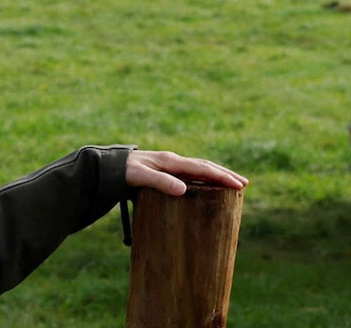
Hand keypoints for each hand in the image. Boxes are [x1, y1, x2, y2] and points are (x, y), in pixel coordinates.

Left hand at [125, 150, 247, 196]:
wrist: (107, 166)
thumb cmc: (122, 172)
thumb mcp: (140, 177)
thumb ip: (160, 182)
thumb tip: (184, 190)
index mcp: (170, 161)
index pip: (202, 169)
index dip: (221, 177)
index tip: (239, 185)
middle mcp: (172, 161)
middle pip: (205, 166)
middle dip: (225, 174)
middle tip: (243, 185)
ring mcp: (169, 165)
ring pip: (198, 169)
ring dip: (216, 175)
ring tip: (231, 184)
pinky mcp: (164, 171)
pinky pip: (190, 173)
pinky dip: (203, 178)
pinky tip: (207, 186)